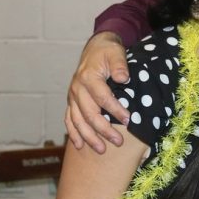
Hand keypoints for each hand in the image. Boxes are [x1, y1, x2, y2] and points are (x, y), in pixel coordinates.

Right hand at [66, 32, 129, 153]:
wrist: (95, 48)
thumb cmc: (107, 52)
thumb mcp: (115, 53)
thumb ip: (120, 65)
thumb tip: (123, 78)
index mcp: (88, 78)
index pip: (102, 98)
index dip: (115, 110)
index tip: (128, 120)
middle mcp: (77, 89)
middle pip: (89, 113)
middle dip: (103, 130)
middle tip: (118, 142)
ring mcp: (72, 97)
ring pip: (77, 120)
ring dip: (89, 137)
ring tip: (101, 149)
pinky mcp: (72, 101)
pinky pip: (69, 119)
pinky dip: (73, 133)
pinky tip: (79, 145)